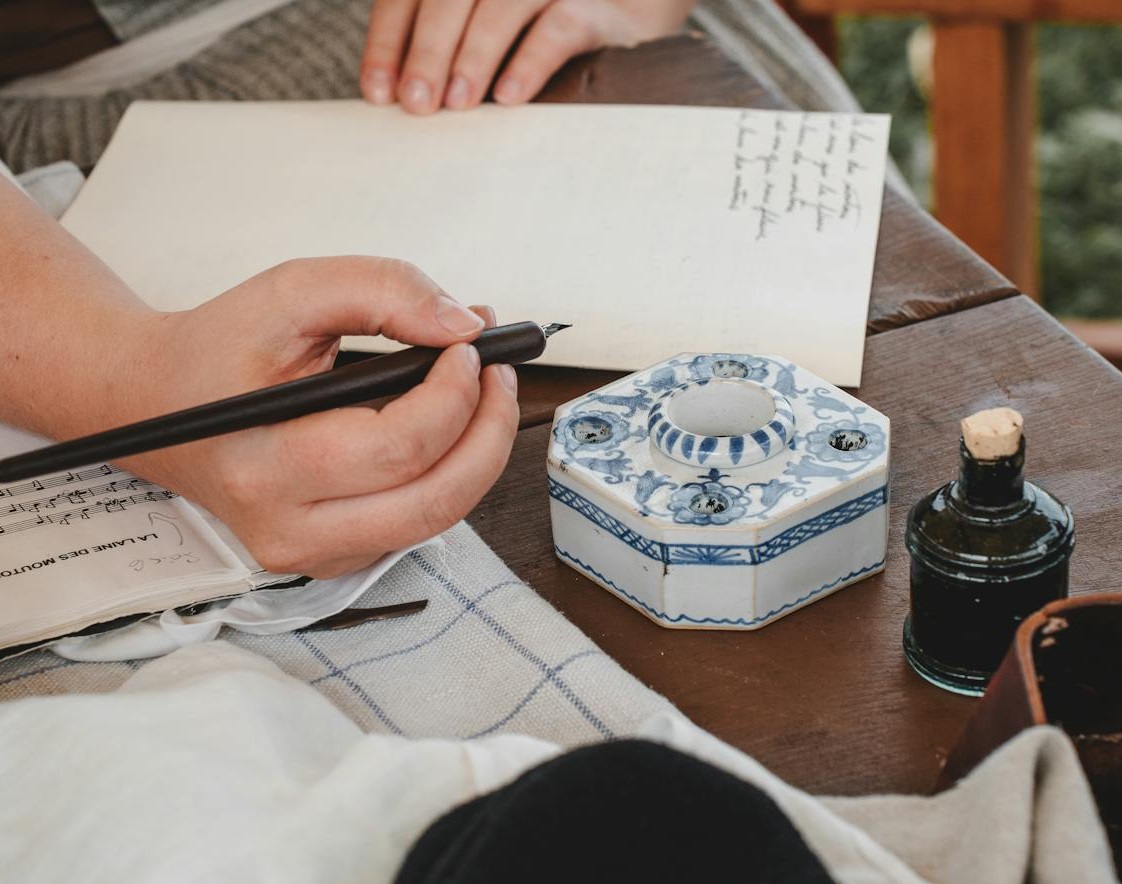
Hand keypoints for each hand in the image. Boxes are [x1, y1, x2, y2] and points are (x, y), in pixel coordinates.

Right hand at [119, 257, 519, 577]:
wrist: (156, 403)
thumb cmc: (217, 351)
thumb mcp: (289, 293)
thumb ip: (379, 291)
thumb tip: (461, 324)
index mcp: (264, 468)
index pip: (397, 447)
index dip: (455, 395)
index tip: (470, 347)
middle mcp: (286, 529)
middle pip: (432, 501)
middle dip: (488, 433)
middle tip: (498, 375)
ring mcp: (310, 555)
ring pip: (434, 521)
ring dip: (477, 456)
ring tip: (481, 394)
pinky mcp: (332, 557)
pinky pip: (415, 526)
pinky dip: (447, 477)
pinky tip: (446, 429)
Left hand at [360, 0, 694, 112]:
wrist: (623, 15)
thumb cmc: (541, 29)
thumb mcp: (484, 31)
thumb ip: (445, 49)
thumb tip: (402, 99)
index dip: (389, 42)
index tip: (378, 91)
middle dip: (427, 53)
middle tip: (415, 104)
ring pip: (498, 9)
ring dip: (473, 59)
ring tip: (457, 104)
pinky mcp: (588, 3)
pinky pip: (555, 29)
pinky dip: (528, 63)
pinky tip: (508, 96)